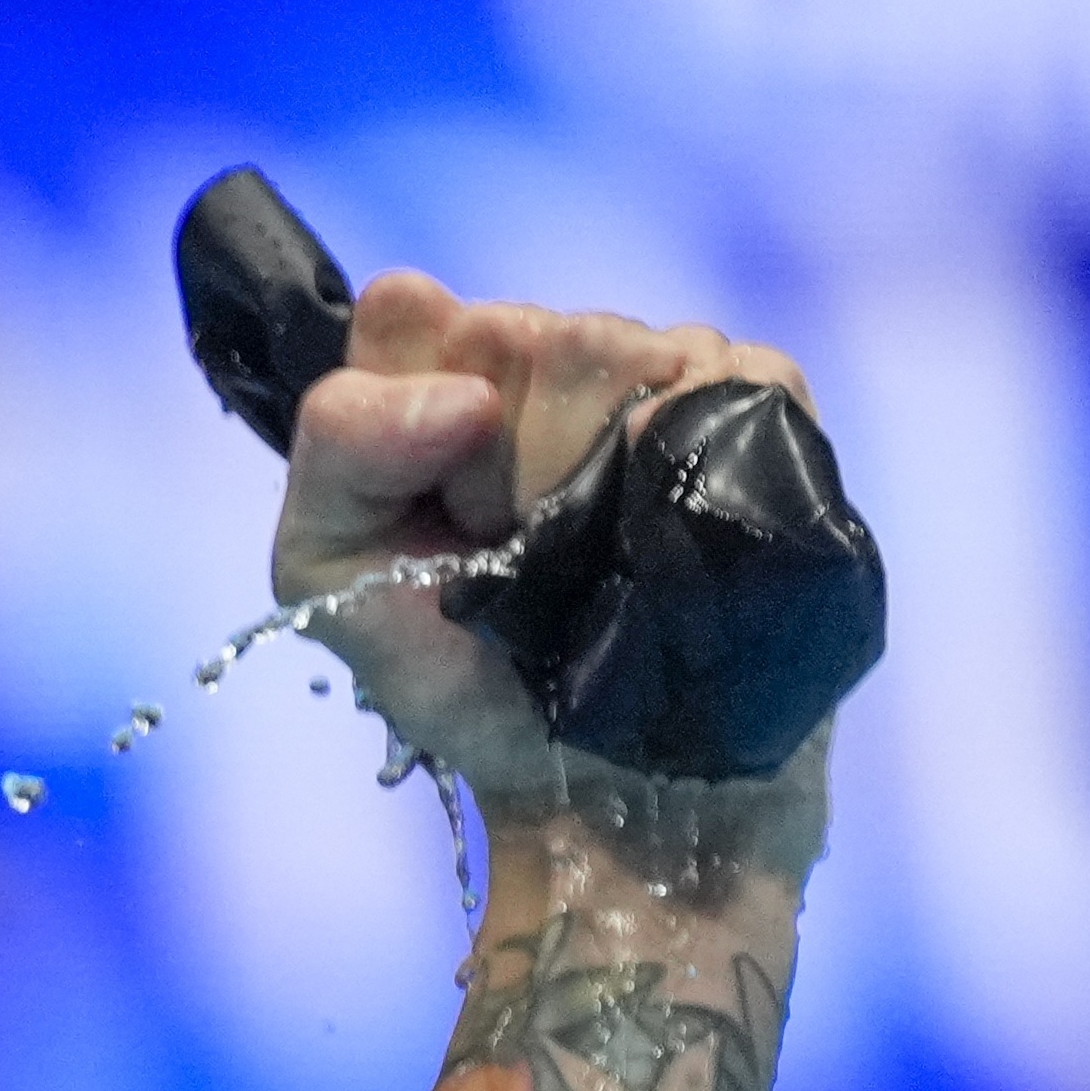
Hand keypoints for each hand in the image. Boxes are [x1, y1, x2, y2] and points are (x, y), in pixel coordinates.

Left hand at [273, 271, 829, 864]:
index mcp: (435, 373)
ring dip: (599, 472)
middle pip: (522, 334)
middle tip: (514, 554)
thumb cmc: (455, 677)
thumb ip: (341, 452)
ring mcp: (658, 365)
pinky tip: (674, 532)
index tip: (434, 495)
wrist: (595, 778)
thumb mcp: (332, 574)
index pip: (409, 312)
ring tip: (595, 560)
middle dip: (503, 464)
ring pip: (626, 350)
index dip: (415, 407)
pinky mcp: (757, 402)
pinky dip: (698, 457)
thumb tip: (466, 395)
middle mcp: (548, 350)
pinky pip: (734, 377)